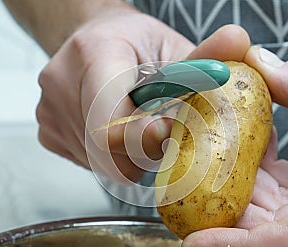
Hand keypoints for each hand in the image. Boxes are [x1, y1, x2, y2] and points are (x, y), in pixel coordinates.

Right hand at [36, 3, 249, 181]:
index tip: (167, 133)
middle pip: (108, 150)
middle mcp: (60, 83)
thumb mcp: (171, 46)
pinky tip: (118, 128)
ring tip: (136, 122)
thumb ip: (205, 55)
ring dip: (129, 154)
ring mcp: (49, 111)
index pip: (111, 119)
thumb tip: (239, 45)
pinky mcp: (48, 132)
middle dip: (141, 150)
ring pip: (101, 163)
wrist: (94, 42)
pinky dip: (111, 156)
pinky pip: (89, 163)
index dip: (144, 138)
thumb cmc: (134, 43)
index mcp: (92, 54)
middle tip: (157, 127)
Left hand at [181, 44, 287, 246]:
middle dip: (222, 222)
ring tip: (194, 166)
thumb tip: (264, 70)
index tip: (195, 246)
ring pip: (271, 214)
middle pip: (275, 236)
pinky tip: (236, 146)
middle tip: (177, 198)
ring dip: (229, 193)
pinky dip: (251, 174)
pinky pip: (278, 193)